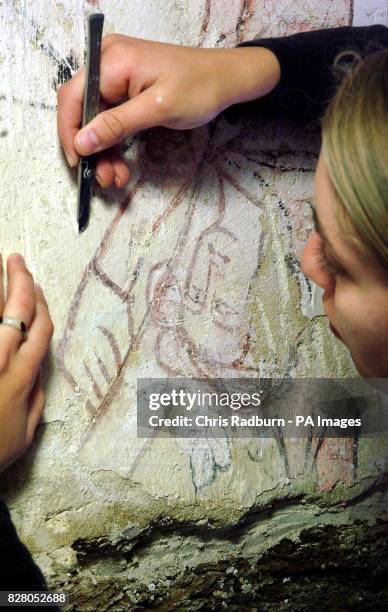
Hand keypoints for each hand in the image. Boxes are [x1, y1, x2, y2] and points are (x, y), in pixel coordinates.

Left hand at [0, 254, 53, 472]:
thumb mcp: (25, 434)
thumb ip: (35, 401)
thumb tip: (39, 375)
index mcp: (23, 377)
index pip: (40, 329)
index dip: (41, 303)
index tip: (37, 286)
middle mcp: (1, 362)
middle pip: (17, 310)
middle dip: (20, 280)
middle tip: (15, 260)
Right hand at [57, 35, 279, 187]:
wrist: (225, 79)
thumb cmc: (199, 87)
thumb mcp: (157, 109)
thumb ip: (117, 124)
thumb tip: (82, 141)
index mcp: (112, 60)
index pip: (73, 97)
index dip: (70, 132)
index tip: (78, 163)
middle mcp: (107, 63)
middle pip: (82, 110)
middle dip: (91, 148)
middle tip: (102, 178)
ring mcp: (116, 75)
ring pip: (96, 119)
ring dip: (103, 151)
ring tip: (114, 178)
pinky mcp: (125, 87)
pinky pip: (110, 117)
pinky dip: (114, 142)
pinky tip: (120, 165)